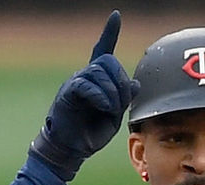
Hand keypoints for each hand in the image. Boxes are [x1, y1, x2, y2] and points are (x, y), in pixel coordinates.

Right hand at [29, 11, 136, 180]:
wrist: (72, 148)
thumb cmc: (92, 132)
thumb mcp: (115, 115)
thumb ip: (125, 98)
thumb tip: (136, 83)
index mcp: (98, 80)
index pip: (104, 50)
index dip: (110, 33)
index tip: (116, 16)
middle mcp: (85, 76)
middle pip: (109, 61)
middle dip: (121, 81)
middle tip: (120, 104)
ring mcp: (76, 82)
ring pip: (100, 72)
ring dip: (112, 92)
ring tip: (111, 110)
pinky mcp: (68, 92)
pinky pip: (86, 85)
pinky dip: (100, 96)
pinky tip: (104, 107)